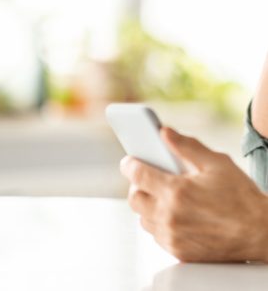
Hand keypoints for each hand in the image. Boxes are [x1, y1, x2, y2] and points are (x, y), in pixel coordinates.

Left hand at [121, 127, 267, 262]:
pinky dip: (161, 224)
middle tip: (151, 180)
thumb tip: (164, 131)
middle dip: (139, 186)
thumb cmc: (243, 198)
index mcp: (176, 191)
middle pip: (134, 198)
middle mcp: (170, 216)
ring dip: (150, 206)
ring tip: (166, 198)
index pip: (136, 174)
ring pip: (143, 218)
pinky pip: (157, 235)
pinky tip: (177, 216)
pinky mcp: (179, 251)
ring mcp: (173, 236)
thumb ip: (187, 146)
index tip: (130, 161)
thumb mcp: (218, 164)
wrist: (262, 234)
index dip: (129, 164)